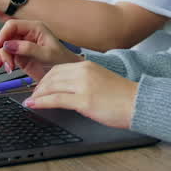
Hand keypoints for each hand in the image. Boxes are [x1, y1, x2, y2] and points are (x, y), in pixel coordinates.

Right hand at [0, 19, 80, 81]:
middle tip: (3, 62)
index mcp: (35, 28)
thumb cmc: (62, 61)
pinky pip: (5, 55)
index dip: (3, 34)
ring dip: (0, 56)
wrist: (65, 75)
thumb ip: (28, 48)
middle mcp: (27, 34)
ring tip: (5, 66)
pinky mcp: (19, 55)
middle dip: (1, 49)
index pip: (13, 25)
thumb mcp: (47, 54)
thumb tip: (9, 44)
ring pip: (3, 46)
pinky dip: (2, 60)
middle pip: (5, 36)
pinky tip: (5, 67)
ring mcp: (21, 45)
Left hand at [24, 61, 138, 129]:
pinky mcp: (84, 101)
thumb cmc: (123, 97)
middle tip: (33, 95)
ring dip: (38, 94)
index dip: (45, 79)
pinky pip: (56, 99)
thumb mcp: (101, 81)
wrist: (139, 103)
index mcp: (88, 66)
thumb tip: (69, 90)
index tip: (40, 87)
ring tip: (31, 101)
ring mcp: (83, 86)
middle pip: (52, 76)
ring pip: (51, 87)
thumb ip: (85, 82)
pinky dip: (41, 102)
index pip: (58, 69)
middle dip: (39, 87)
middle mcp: (84, 72)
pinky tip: (33, 104)